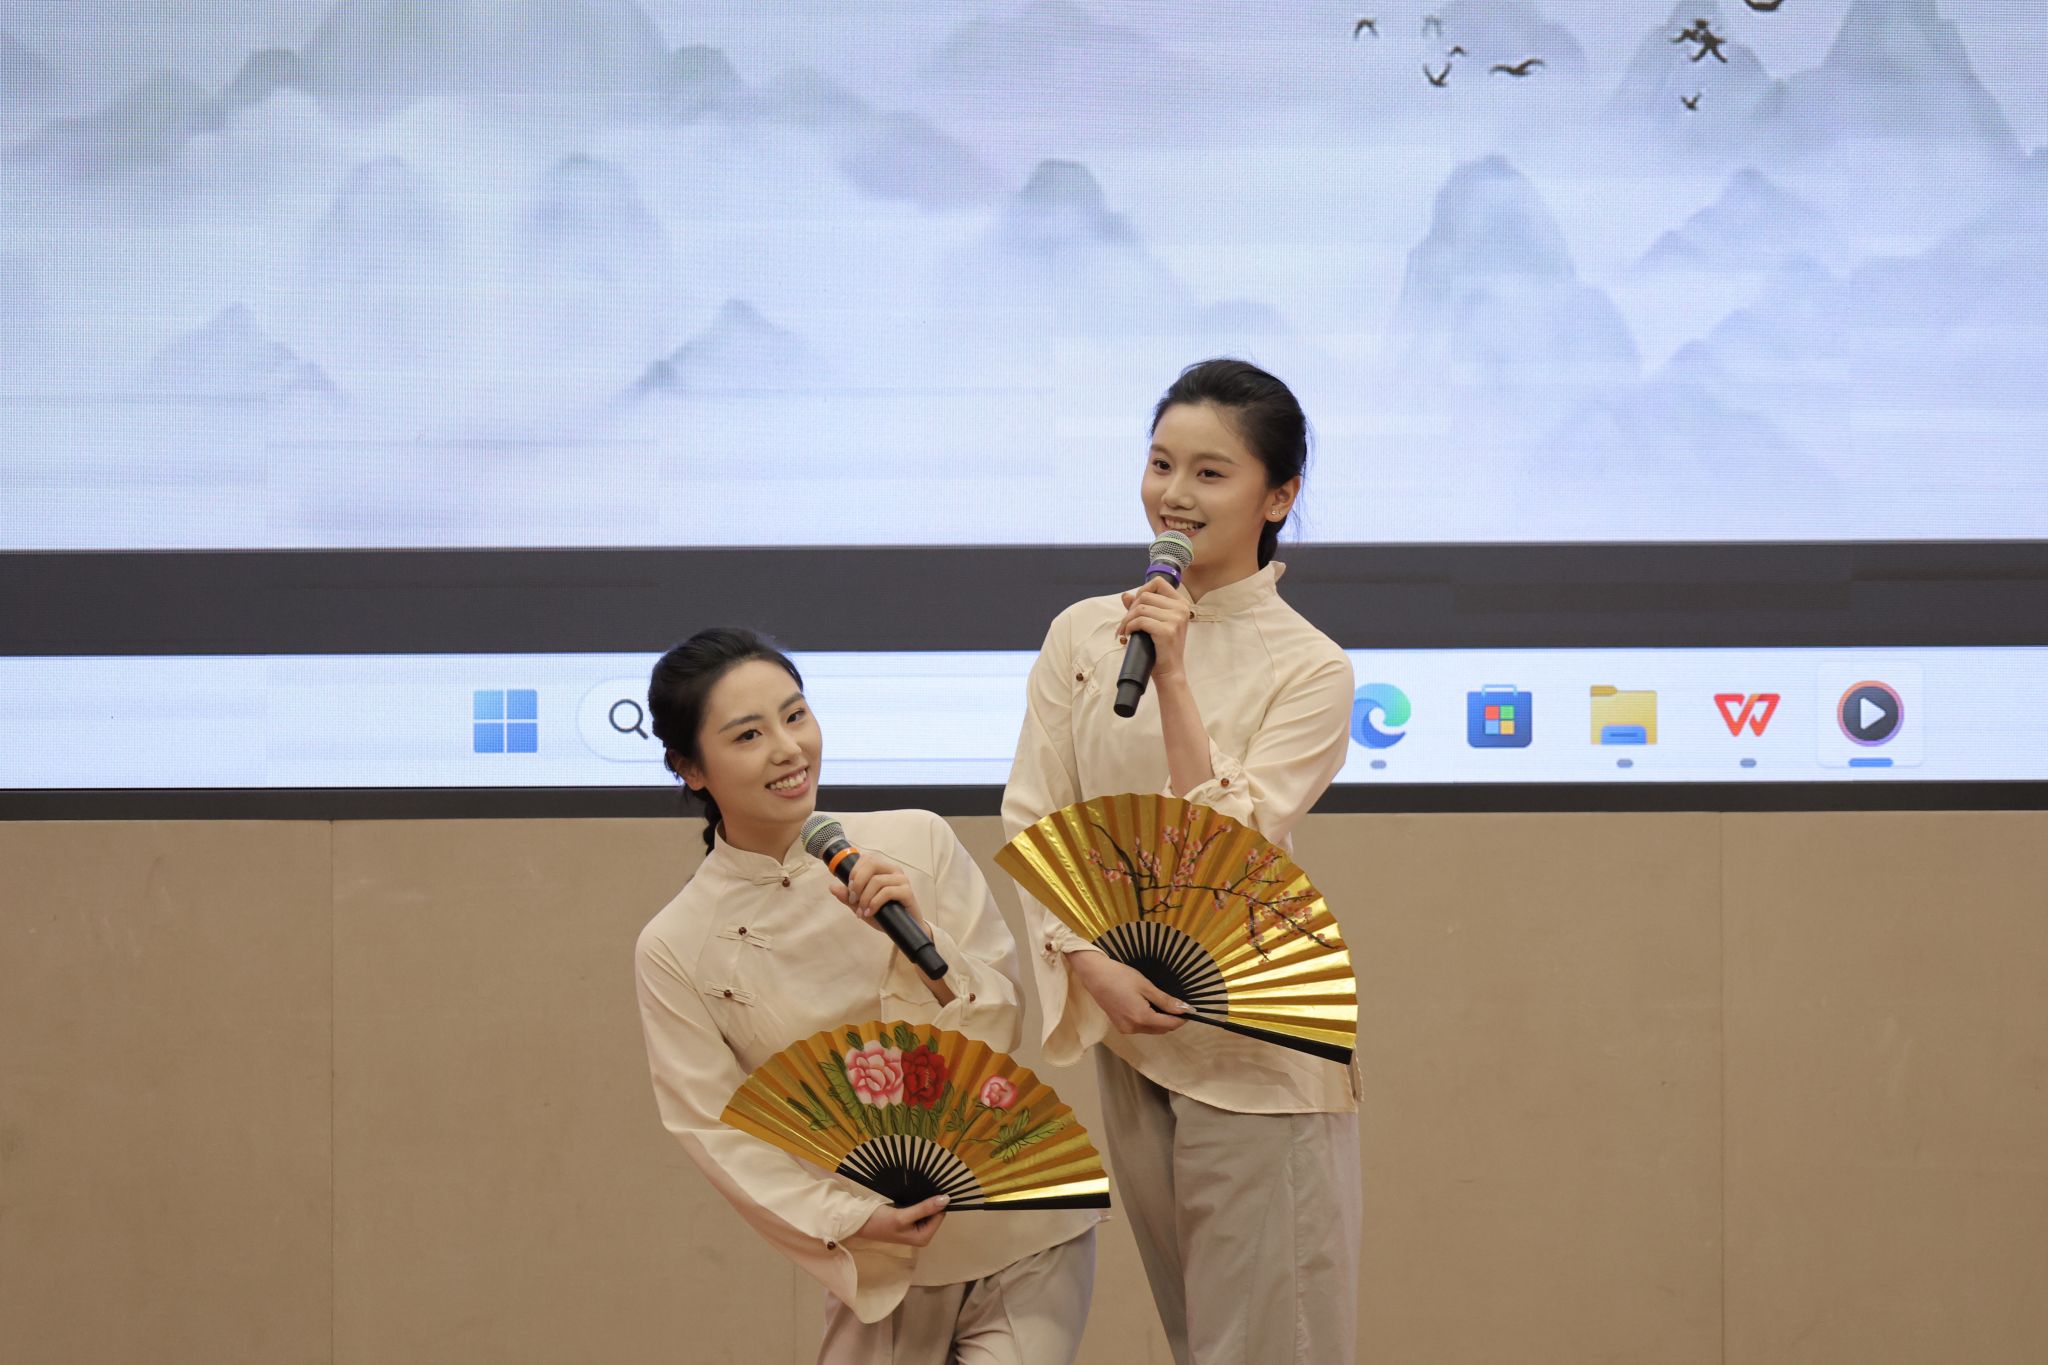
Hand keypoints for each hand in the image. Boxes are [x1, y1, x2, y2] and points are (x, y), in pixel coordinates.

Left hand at [826, 851, 928, 938]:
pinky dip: (875, 903)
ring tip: (862, 912)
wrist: (903, 930)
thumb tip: (832, 887)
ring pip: (877, 881)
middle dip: (858, 882)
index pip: (866, 858)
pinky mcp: (907, 892)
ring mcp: (902, 880)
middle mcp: (894, 870)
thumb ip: (848, 897)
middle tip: (854, 899)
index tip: (850, 889)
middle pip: (871, 864)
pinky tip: (871, 912)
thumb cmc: (885, 915)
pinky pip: (887, 892)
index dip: (854, 872)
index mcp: (884, 869)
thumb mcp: (862, 906)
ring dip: (864, 898)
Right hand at [856, 1194, 948, 1246]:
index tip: (932, 1189)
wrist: (859, 1222)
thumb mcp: (902, 1216)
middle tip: (923, 1188)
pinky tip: (912, 1193)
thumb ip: (924, 1208)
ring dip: (924, 1200)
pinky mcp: (909, 1219)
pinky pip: (919, 1208)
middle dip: (930, 1201)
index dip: (937, 1202)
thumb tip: (946, 1199)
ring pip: (927, 1209)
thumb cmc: (879, 1222)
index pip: (940, 1215)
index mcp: (923, 1237)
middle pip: (935, 1212)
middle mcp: (922, 1234)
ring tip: (917, 1189)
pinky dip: (917, 1200)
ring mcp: (915, 1227)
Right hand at [1068, 951, 1190, 1034]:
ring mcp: (1126, 1029)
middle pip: (1161, 1029)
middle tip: (1177, 1004)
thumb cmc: (1120, 976)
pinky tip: (1147, 1006)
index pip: (1169, 1024)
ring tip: (1161, 1003)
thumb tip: (1185, 1009)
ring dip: (1160, 1021)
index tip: (1190, 1009)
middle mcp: (1134, 1028)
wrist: (1095, 976)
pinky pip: (1140, 1027)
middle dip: (1172, 1020)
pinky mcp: (1120, 1026)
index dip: (1182, 1018)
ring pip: (1151, 1029)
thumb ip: (1165, 1000)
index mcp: (1142, 1018)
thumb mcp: (1145, 986)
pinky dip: (1148, 1020)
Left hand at [1118, 578, 1194, 681]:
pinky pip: (1140, 621)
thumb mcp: (1154, 623)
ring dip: (1127, 620)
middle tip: (1125, 624)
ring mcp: (1176, 619)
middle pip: (1145, 596)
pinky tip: (1129, 635)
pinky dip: (1130, 627)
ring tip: (1125, 631)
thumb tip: (1126, 595)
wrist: (1170, 671)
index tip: (1135, 606)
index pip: (1158, 582)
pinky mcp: (1167, 630)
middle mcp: (1181, 608)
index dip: (1142, 590)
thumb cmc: (1162, 648)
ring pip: (1140, 608)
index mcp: (1181, 603)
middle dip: (1130, 610)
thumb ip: (1141, 607)